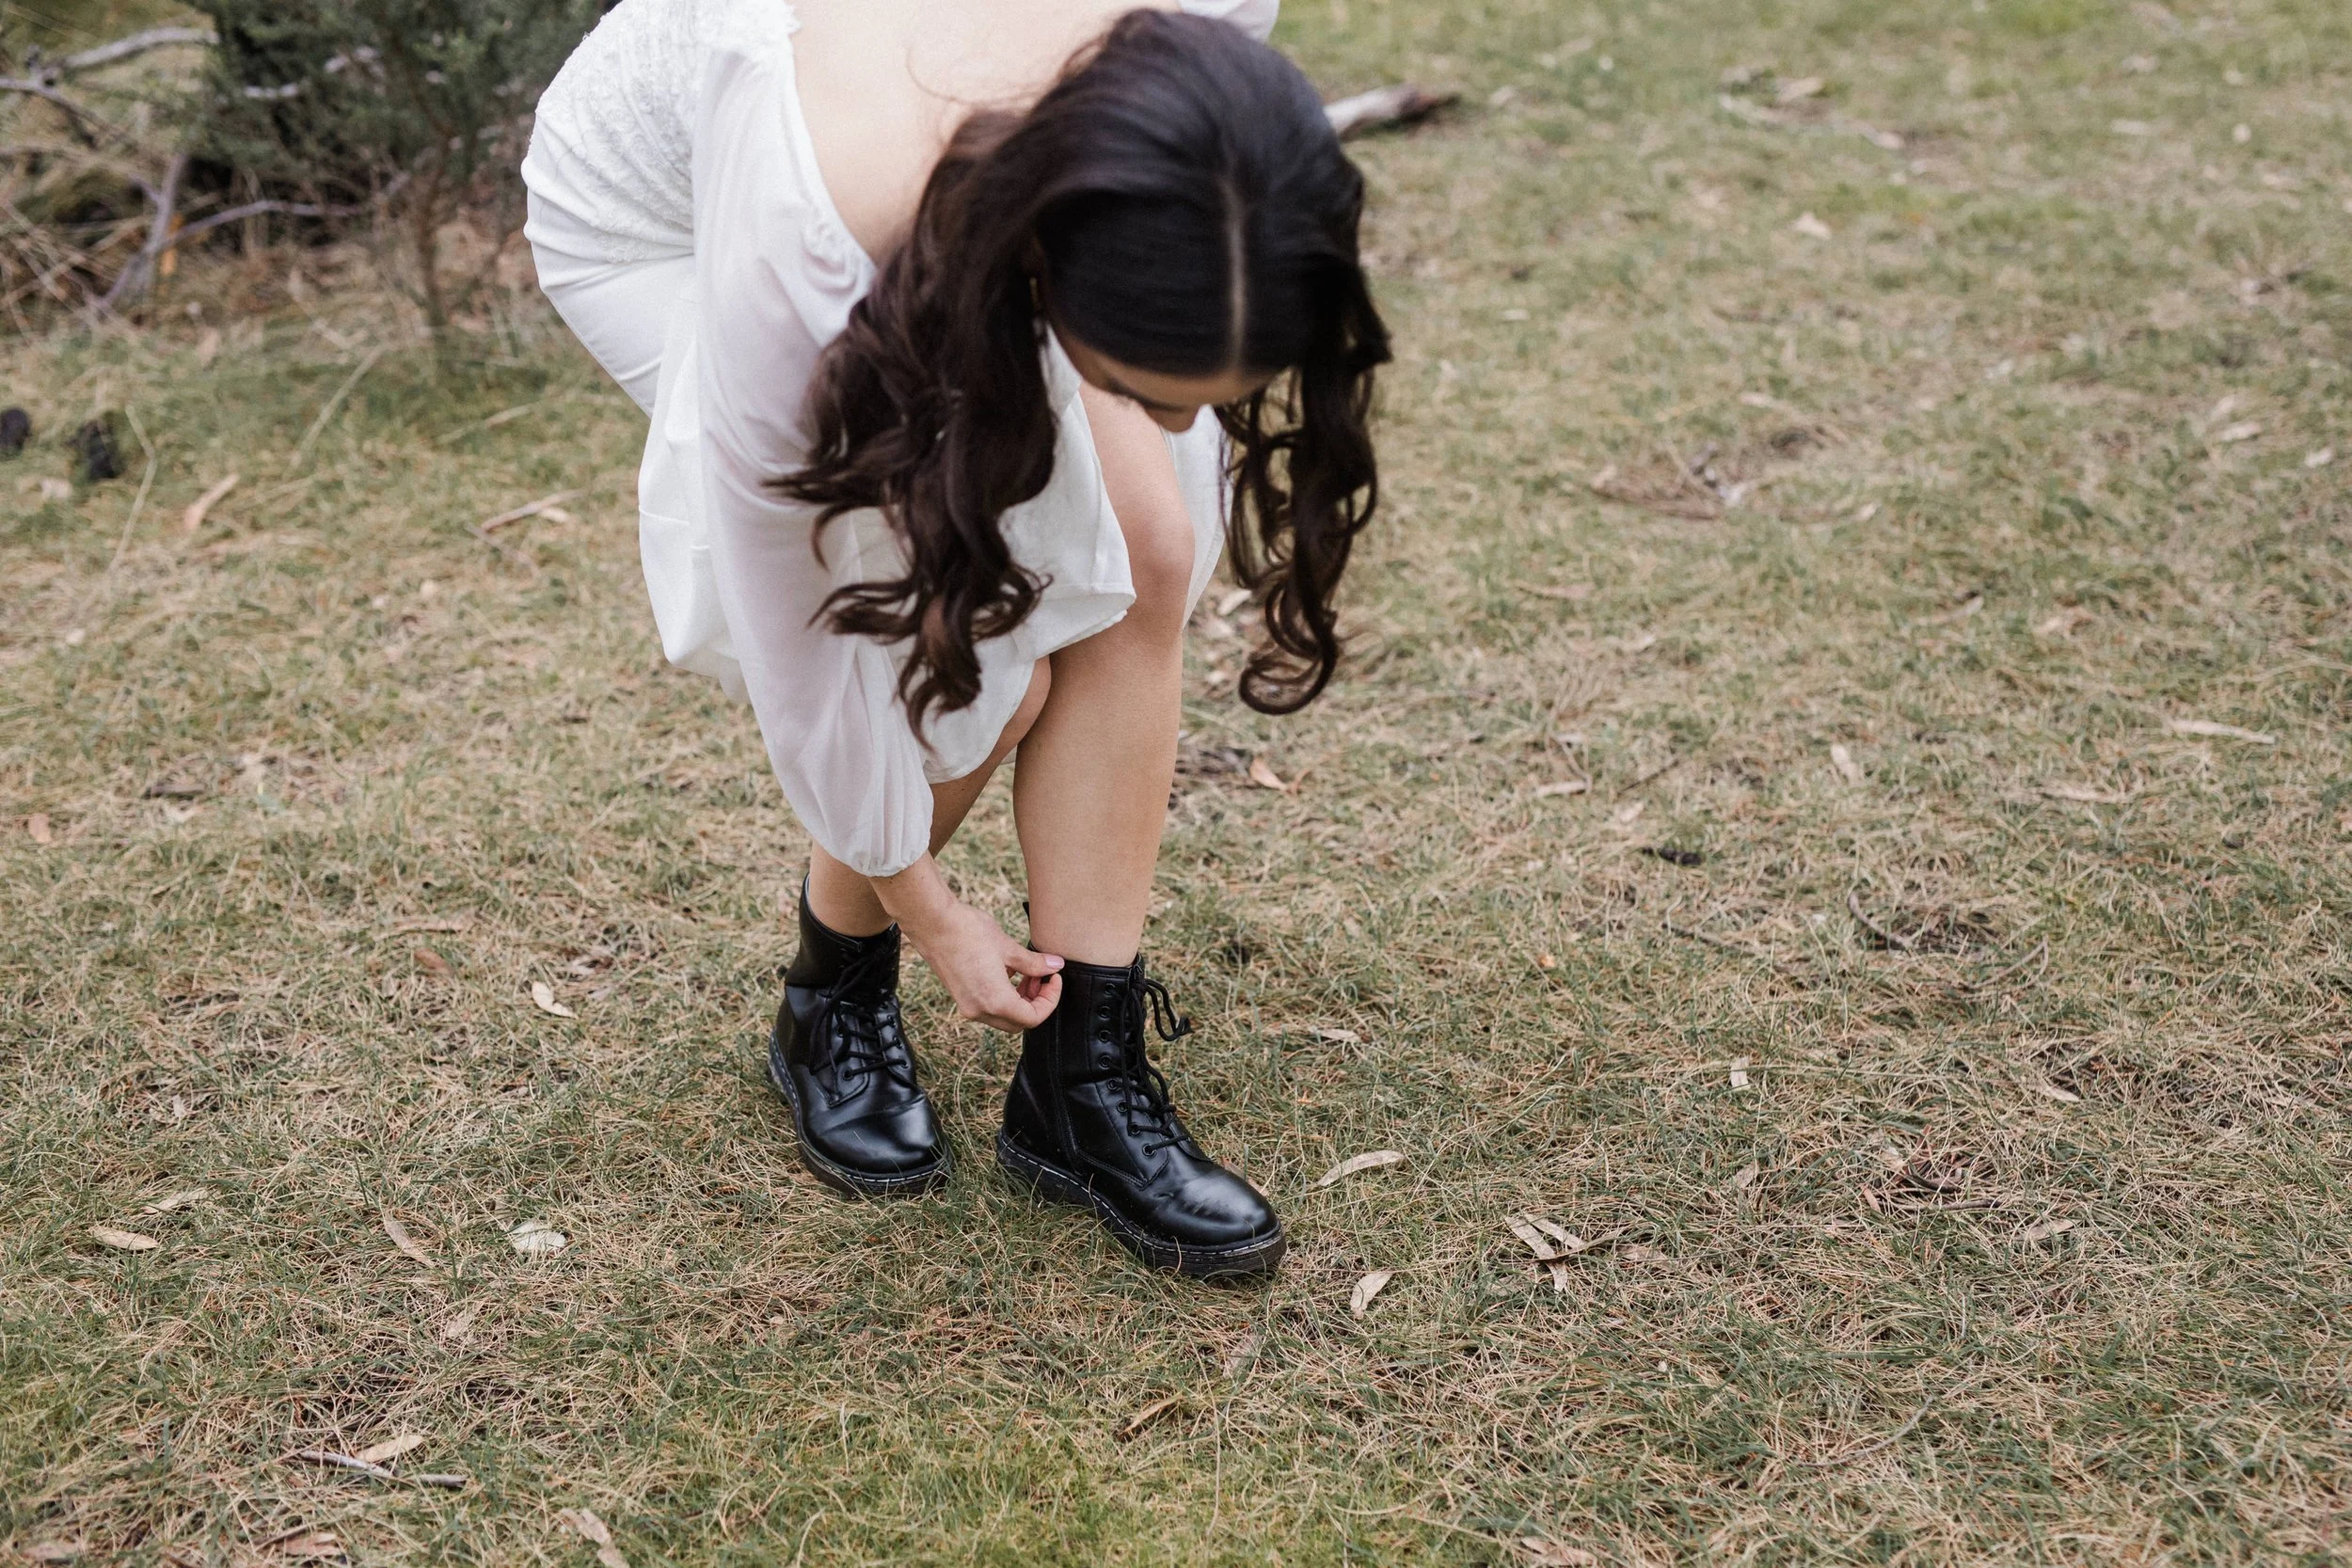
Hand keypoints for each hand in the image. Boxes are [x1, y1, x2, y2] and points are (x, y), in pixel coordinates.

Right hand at [873, 857, 1062, 1031]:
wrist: (932, 922)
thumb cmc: (968, 931)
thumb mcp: (1008, 947)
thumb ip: (1034, 963)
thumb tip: (1055, 966)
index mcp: (995, 1001)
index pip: (1033, 1018)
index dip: (1050, 1000)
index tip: (1055, 979)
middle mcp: (979, 1010)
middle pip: (1019, 1022)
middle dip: (1036, 1002)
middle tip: (1043, 977)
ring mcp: (967, 1006)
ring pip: (1003, 1017)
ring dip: (1020, 1000)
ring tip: (1028, 973)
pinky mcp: (960, 997)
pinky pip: (989, 1007)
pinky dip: (1004, 996)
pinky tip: (1008, 972)